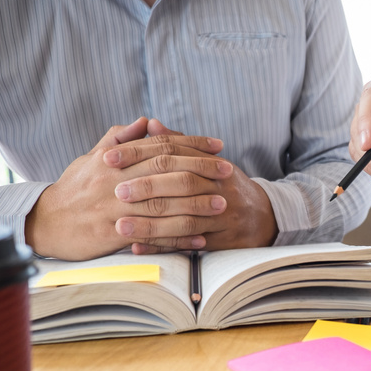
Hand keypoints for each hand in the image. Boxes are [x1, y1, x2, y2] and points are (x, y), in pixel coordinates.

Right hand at [25, 118, 230, 259]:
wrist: (46, 222)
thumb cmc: (74, 188)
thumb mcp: (92, 157)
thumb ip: (120, 138)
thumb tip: (145, 121)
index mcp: (114, 159)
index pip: (160, 145)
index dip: (191, 143)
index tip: (218, 145)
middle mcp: (117, 181)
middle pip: (167, 171)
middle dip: (202, 170)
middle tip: (229, 171)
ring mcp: (117, 208)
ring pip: (164, 204)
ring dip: (196, 204)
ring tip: (222, 204)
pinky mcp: (115, 234)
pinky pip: (153, 236)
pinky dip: (178, 238)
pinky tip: (202, 238)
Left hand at [112, 120, 277, 254]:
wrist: (263, 217)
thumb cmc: (225, 186)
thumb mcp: (206, 161)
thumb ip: (177, 143)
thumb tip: (149, 123)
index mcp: (210, 163)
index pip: (171, 152)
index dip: (138, 153)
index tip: (108, 157)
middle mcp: (220, 186)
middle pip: (182, 183)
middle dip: (147, 187)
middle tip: (116, 191)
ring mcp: (223, 215)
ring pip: (185, 218)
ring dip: (151, 223)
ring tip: (120, 225)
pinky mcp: (223, 240)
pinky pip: (189, 243)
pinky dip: (162, 245)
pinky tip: (138, 246)